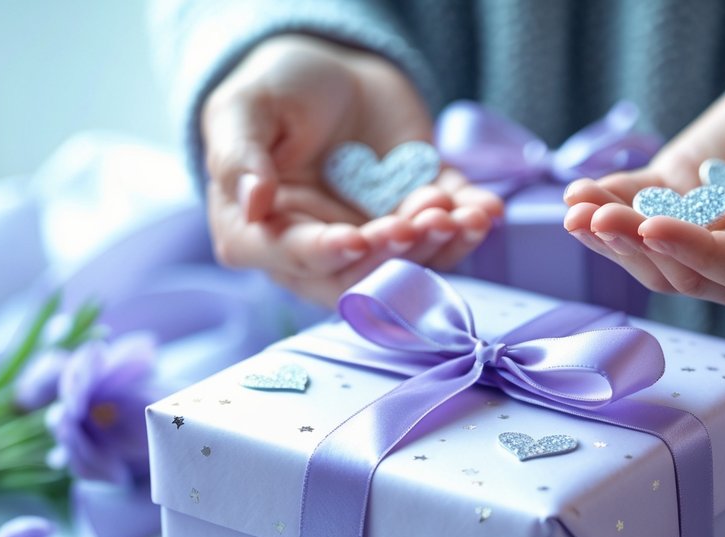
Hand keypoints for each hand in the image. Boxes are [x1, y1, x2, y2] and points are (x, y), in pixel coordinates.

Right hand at [202, 35, 502, 305]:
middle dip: (394, 254)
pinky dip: (469, 224)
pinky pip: (447, 237)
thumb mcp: (242, 110)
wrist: (333, 73)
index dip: (327, 254)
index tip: (357, 238)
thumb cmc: (274, 91)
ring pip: (409, 265)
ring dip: (439, 246)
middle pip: (358, 275)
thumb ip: (239, 156)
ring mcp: (374, 239)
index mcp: (264, 234)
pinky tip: (486, 209)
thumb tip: (250, 202)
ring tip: (459, 213)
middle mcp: (320, 251)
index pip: (294, 258)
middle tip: (421, 219)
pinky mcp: (416, 220)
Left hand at [564, 59, 724, 305]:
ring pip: (656, 261)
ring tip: (577, 208)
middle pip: (690, 274)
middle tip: (597, 216)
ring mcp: (714, 246)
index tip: (653, 226)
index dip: (696, 254)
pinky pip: (640, 223)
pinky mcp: (681, 218)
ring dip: (612, 237)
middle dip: (639, 245)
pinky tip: (575, 194)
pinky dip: (607, 208)